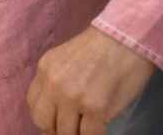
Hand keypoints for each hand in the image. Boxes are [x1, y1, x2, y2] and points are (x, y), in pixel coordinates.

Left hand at [26, 26, 156, 134]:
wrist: (129, 36)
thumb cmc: (103, 47)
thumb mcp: (65, 58)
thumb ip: (57, 81)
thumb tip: (57, 112)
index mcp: (45, 69)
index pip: (33, 104)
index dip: (45, 118)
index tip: (56, 122)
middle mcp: (54, 84)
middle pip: (43, 123)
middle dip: (57, 131)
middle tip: (72, 130)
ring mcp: (73, 97)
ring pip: (66, 133)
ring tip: (88, 129)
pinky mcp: (95, 108)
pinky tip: (101, 130)